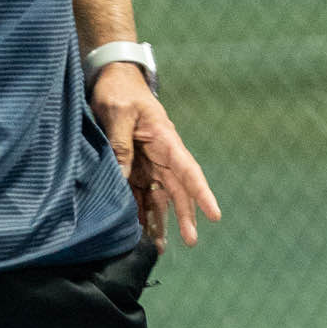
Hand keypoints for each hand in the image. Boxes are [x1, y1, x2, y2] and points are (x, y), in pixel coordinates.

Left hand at [90, 66, 221, 245]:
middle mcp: (162, 155)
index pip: (189, 170)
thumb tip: (123, 178)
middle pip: (178, 190)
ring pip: (160, 196)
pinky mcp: (134, 167)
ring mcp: (149, 163)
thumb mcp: (118, 114)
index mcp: (165, 139)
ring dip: (160, 220)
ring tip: (157, 248)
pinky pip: (140, 193)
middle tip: (190, 241)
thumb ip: (121, 145)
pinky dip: (140, 212)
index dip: (202, 193)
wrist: (111, 79)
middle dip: (185, 216)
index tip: (215, 215)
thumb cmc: (119, 91)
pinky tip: (138, 231)